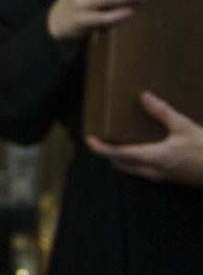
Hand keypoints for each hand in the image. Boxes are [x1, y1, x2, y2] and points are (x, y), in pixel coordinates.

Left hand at [87, 91, 202, 185]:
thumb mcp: (184, 127)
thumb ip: (162, 112)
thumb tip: (144, 97)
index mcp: (153, 157)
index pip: (117, 155)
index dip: (100, 148)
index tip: (89, 139)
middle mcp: (153, 170)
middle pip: (120, 164)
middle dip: (109, 153)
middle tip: (106, 137)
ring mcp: (161, 176)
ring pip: (132, 169)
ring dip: (123, 157)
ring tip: (124, 140)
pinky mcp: (170, 178)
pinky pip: (145, 170)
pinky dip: (138, 160)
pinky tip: (147, 147)